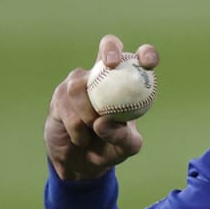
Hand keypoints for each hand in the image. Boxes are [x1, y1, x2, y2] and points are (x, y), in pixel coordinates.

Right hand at [44, 34, 159, 180]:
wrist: (81, 163)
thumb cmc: (111, 149)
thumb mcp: (125, 147)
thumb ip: (122, 136)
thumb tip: (104, 120)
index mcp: (128, 83)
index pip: (139, 59)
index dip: (146, 54)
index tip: (148, 62)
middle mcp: (104, 76)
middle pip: (108, 45)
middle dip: (110, 49)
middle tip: (112, 64)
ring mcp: (80, 83)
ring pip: (79, 86)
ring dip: (87, 112)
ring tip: (92, 131)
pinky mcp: (60, 96)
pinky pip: (66, 106)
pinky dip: (76, 127)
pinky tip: (81, 138)